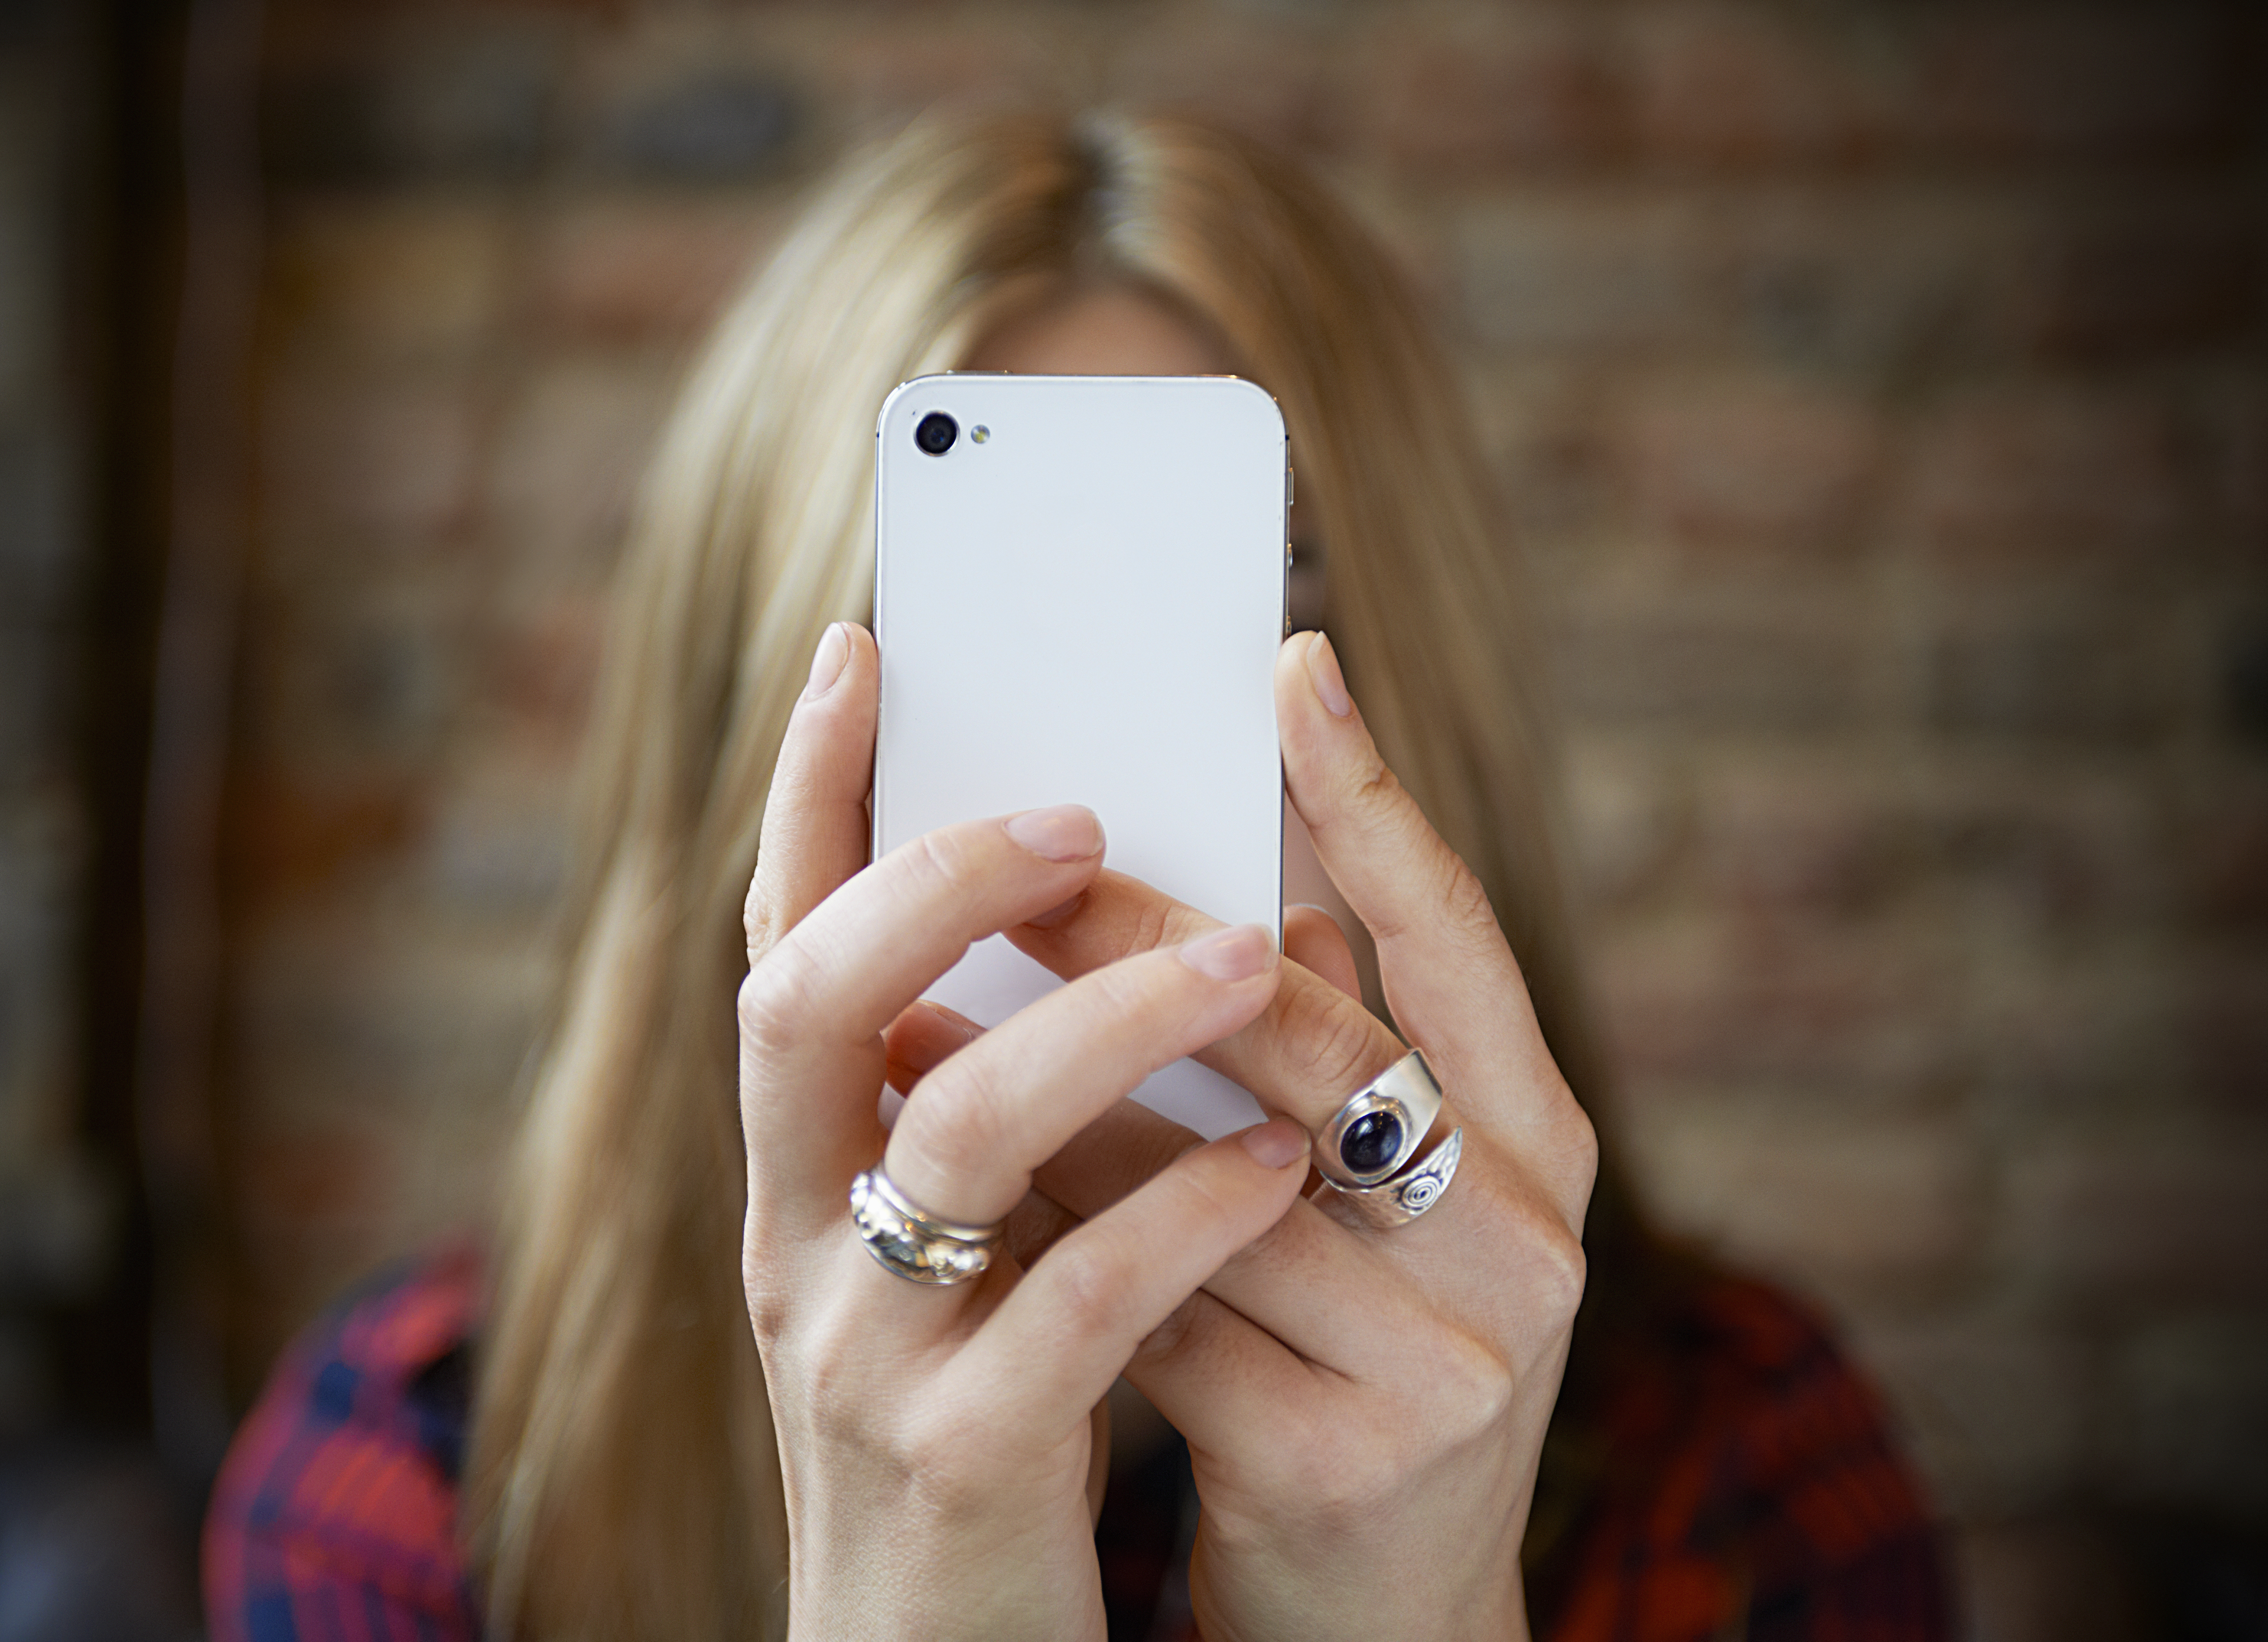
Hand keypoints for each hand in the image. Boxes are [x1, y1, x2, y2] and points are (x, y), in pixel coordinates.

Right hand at [739, 622, 1317, 1641]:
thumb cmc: (978, 1425)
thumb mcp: (956, 1254)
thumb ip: (987, 1110)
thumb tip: (1101, 917)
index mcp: (800, 1175)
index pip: (771, 946)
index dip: (804, 794)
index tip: (863, 647)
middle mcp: (797, 1245)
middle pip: (807, 1004)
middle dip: (935, 879)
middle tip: (1079, 808)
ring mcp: (864, 1354)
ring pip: (953, 1137)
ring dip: (1100, 1025)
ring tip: (1241, 956)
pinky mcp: (962, 1465)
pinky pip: (1074, 1307)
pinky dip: (1179, 1216)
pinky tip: (1277, 1167)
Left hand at [940, 629, 1597, 1641]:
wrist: (1387, 1622)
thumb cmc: (1356, 1360)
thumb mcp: (1376, 1210)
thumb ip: (1328, 1054)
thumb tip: (1236, 874)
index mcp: (1540, 1147)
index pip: (1461, 937)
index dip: (1375, 798)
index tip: (1289, 661)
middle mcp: (1523, 1242)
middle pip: (1312, 1040)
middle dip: (1146, 939)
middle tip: (1019, 852)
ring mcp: (1447, 1361)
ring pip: (1211, 1175)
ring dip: (1060, 1097)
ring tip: (930, 1016)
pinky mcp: (1343, 1462)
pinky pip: (1162, 1310)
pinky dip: (1056, 1242)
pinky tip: (964, 1195)